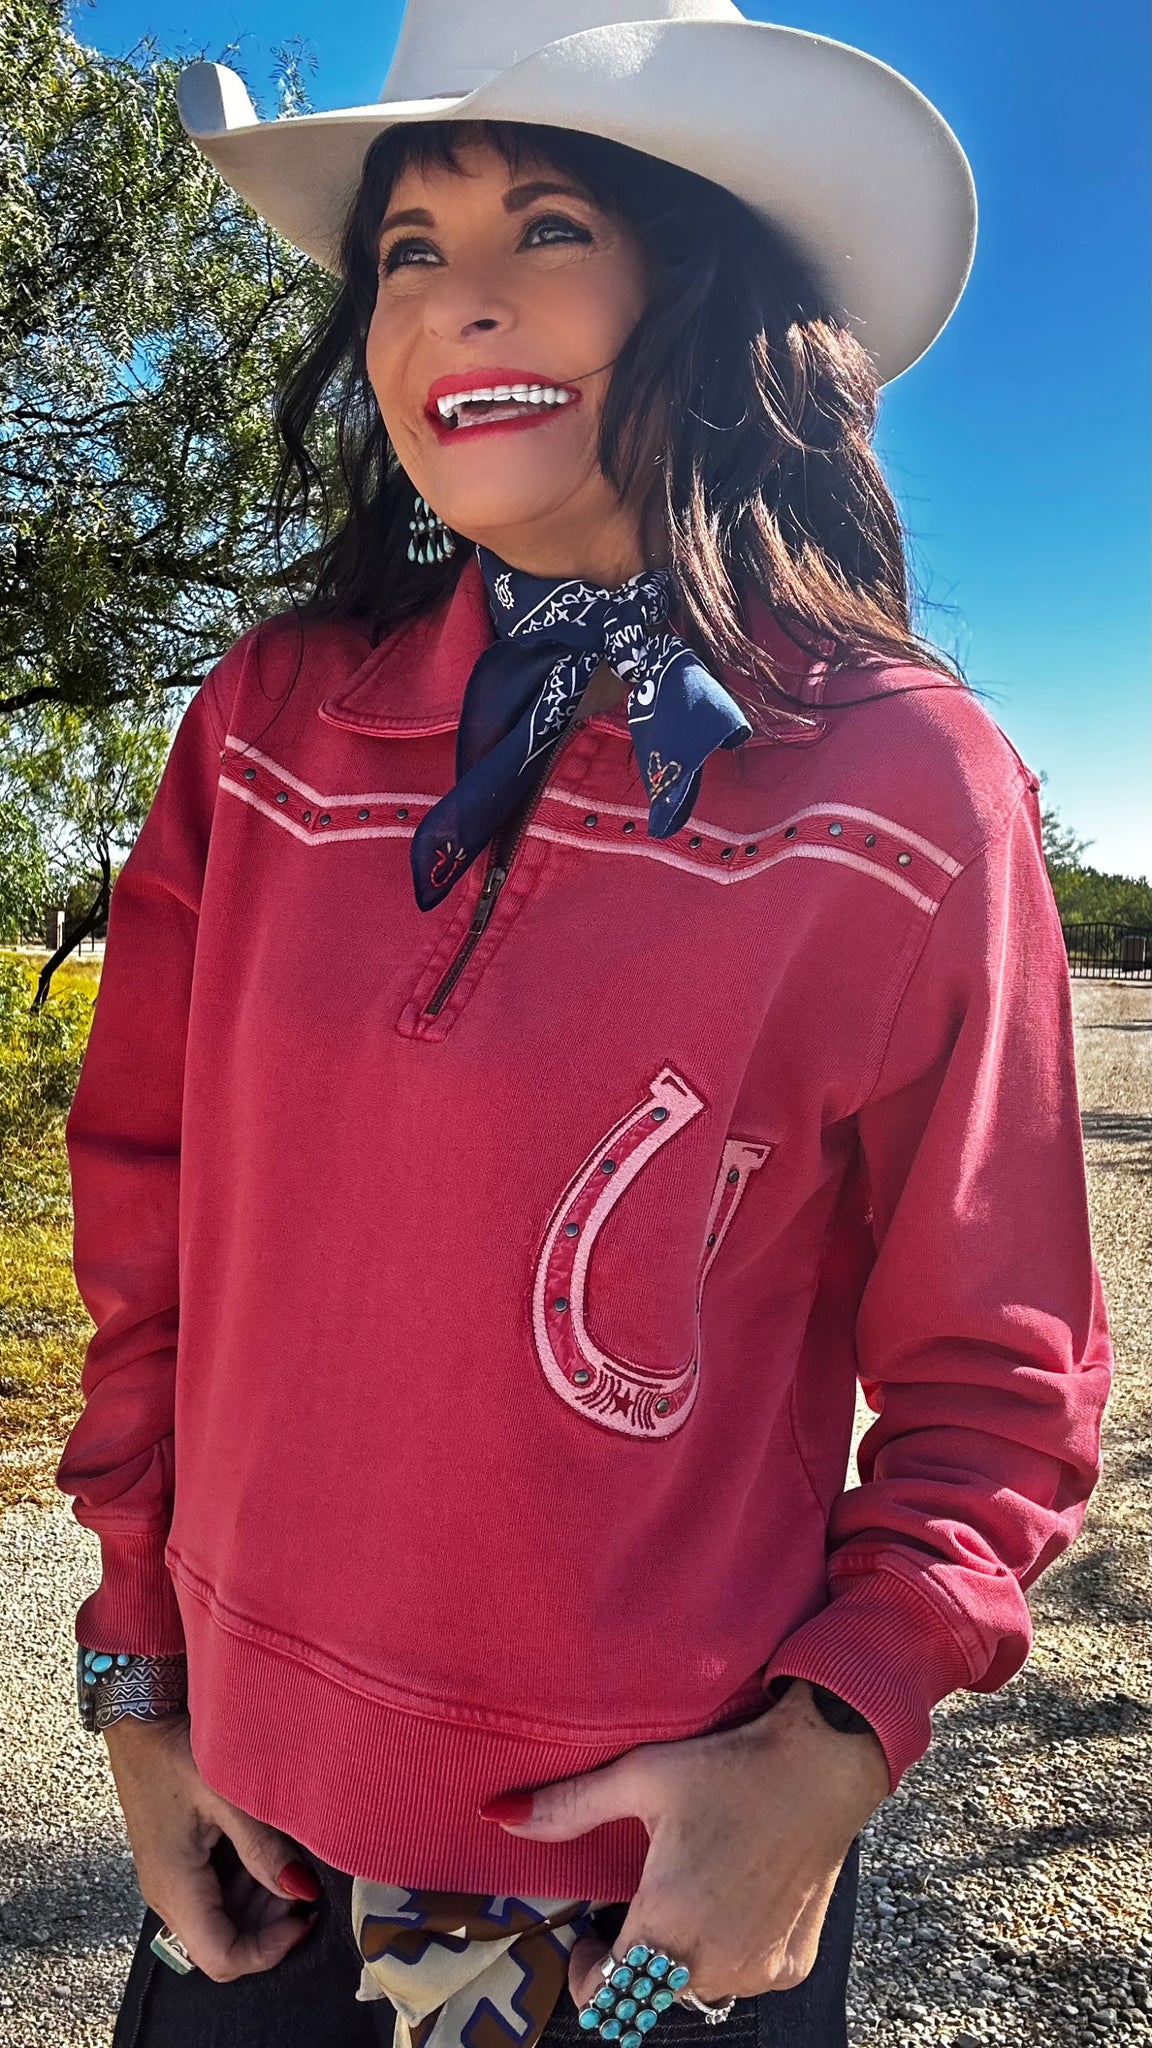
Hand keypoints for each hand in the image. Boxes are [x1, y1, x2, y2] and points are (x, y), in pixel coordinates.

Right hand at [102, 1710, 321, 1981]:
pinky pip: (213, 1896)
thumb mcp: (227, 1797)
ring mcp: (169, 1882)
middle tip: (301, 1882)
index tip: (304, 1915)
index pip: (221, 1959)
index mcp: (175, 1888)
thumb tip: (302, 1891)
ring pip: (220, 1923)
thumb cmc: (178, 1751)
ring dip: (259, 1904)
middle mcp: (167, 1896)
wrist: (140, 1721)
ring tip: (286, 1859)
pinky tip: (263, 1849)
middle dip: (269, 1925)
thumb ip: (262, 1849)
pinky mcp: (176, 1865)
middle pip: (222, 1945)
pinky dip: (245, 1885)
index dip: (268, 1949)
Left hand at [481, 1680, 889, 2004]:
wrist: (823, 1765)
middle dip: (635, 1958)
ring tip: (687, 1892)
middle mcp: (712, 1964)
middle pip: (652, 1990)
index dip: (590, 1973)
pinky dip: (729, 1951)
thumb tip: (497, 1814)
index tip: (589, 1935)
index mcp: (666, 1927)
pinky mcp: (793, 1965)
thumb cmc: (728, 1768)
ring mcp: (758, 1970)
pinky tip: (733, 1897)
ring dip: (682, 1956)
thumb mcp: (641, 1777)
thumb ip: (567, 1807)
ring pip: (698, 1985)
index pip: (608, 1998)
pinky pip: (743, 1975)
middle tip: (640, 1900)